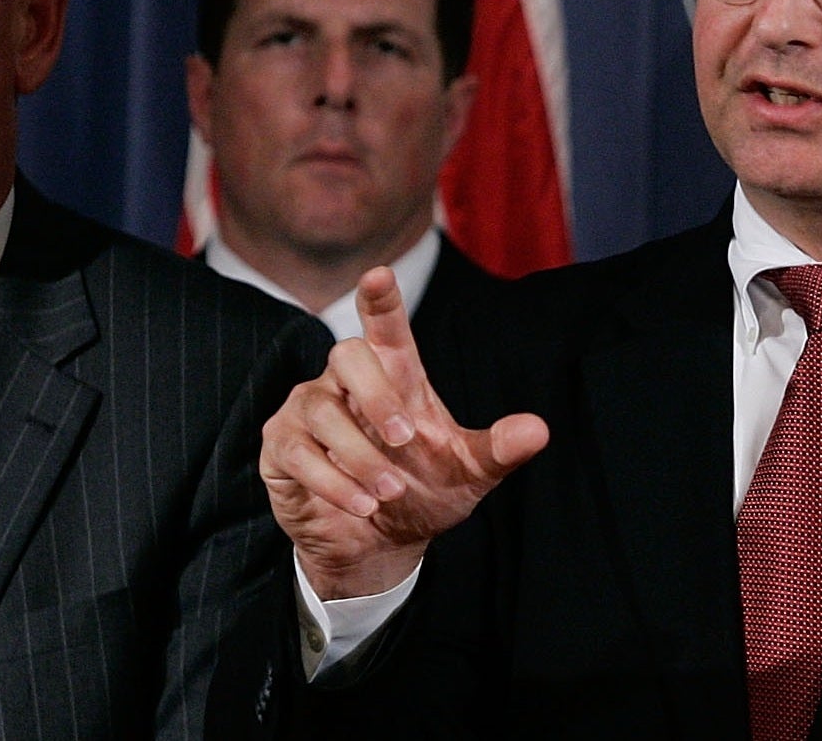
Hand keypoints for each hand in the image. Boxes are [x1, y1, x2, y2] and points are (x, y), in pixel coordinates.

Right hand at [260, 267, 548, 598]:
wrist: (381, 546)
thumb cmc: (424, 492)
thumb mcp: (469, 473)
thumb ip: (499, 449)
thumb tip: (539, 430)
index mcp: (396, 376)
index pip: (385, 327)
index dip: (381, 300)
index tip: (379, 275)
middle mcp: (347, 384)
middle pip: (347, 354)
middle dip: (376, 396)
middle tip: (406, 439)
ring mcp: (309, 412)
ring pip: (322, 411)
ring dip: (360, 457)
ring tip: (391, 492)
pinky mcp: (282, 449)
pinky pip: (298, 452)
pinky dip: (333, 481)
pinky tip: (364, 505)